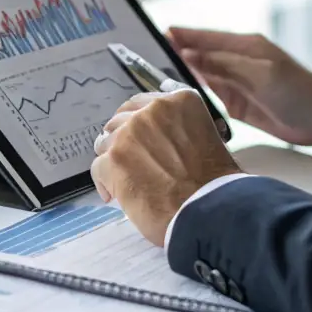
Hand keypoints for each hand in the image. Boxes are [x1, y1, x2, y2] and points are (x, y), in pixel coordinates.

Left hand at [90, 89, 241, 245]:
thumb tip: (160, 136)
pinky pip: (97, 167)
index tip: (138, 138)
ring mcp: (130, 134)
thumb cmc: (214, 182)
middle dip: (123, 141)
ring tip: (127, 181)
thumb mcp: (207, 137)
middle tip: (132, 162)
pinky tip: (116, 196)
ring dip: (113, 161)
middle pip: (120, 121)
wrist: (207, 209)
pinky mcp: (114, 159)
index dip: (136, 122)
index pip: (142, 103)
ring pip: (105, 143)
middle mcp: (152, 111)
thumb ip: (180, 128)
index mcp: (179, 101)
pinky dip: (105, 183)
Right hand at [166, 27, 311, 147]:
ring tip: (153, 76)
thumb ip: (224, 65)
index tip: (158, 33)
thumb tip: (190, 55)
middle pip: (199, 55)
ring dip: (181, 74)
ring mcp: (237, 82)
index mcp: (244, 47)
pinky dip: (194, 94)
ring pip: (202, 75)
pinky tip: (178, 97)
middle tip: (146, 56)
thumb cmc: (300, 91)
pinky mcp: (238, 103)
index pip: (205, 38)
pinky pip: (210, 95)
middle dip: (175, 53)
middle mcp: (238, 62)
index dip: (182, 35)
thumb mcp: (260, 75)